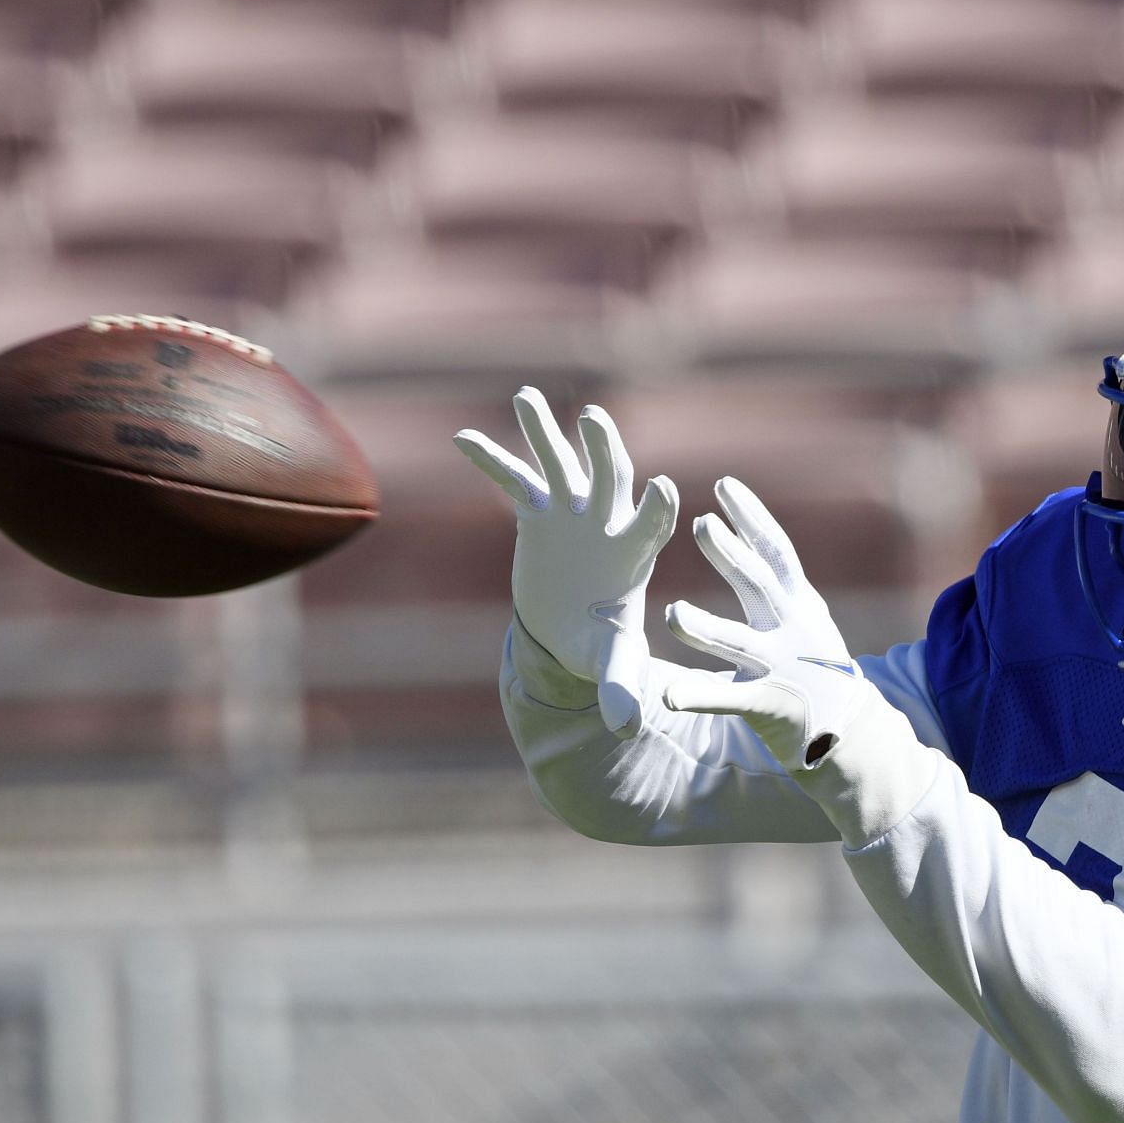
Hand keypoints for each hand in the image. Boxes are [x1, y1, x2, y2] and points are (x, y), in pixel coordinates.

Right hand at [455, 387, 676, 735]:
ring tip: (527, 398)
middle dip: (604, 450)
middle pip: (611, 477)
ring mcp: (572, 512)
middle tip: (596, 420)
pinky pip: (514, 479)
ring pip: (561, 463)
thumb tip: (627, 724)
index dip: (655, 508)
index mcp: (634, 554)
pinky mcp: (539, 512)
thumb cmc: (601, 641)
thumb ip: (620, 684)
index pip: (651, 524)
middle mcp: (606, 521)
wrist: (571, 628)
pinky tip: (461, 437)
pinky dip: (491, 460)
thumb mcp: (610, 662)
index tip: (662, 488)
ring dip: (545, 432)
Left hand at [660, 477, 872, 769]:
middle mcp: (793, 630)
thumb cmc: (818, 671)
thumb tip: (747, 536)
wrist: (853, 735)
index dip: (752, 517)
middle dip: (731, 555)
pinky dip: (697, 697)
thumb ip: (776, 585)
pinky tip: (667, 697)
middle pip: (760, 585)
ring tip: (672, 613)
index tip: (725, 485)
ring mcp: (780, 668)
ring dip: (705, 629)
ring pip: (738, 643)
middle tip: (701, 524)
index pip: (776, 552)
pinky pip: (725, 700)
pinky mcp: (767, 705)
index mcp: (801, 605)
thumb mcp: (806, 619)